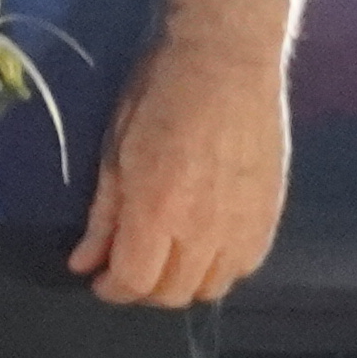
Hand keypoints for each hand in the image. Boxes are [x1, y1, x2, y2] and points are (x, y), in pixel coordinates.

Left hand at [70, 30, 288, 307]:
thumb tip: (84, 263)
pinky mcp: (272, 217)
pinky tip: (202, 249)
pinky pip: (245, 266)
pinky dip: (219, 269)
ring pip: (213, 287)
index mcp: (158, 212)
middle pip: (174, 293)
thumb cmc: (158, 96)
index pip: (135, 280)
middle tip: (125, 268)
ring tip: (163, 260)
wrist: (227, 65)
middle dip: (143, 289)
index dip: (112, 289)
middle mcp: (205, 231)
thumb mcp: (115, 152)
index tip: (98, 280)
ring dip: (183, 284)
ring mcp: (244, 227)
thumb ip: (104, 216)